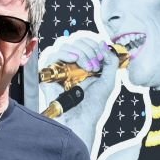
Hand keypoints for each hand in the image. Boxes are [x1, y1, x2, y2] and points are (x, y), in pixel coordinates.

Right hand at [36, 30, 120, 148]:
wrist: (81, 119)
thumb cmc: (93, 105)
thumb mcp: (109, 81)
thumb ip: (111, 61)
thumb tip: (104, 44)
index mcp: (84, 63)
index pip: (86, 42)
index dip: (94, 44)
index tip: (102, 56)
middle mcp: (71, 63)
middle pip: (76, 40)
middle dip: (90, 49)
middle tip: (96, 65)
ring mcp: (60, 67)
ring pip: (66, 44)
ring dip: (81, 51)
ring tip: (87, 67)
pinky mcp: (49, 72)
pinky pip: (53, 54)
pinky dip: (65, 53)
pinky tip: (74, 60)